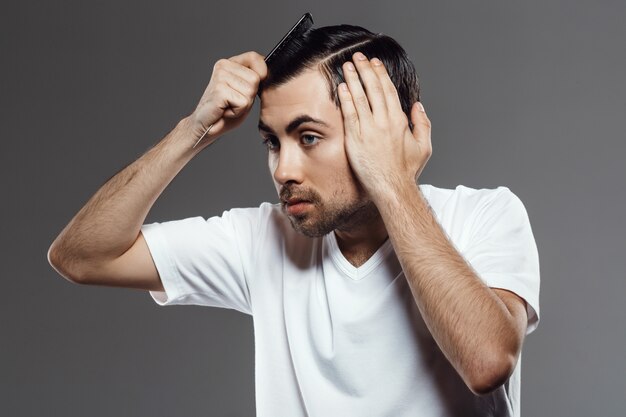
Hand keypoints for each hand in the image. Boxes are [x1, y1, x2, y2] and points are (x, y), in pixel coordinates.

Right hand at [189, 51, 266, 146]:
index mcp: (229, 63)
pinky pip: (243, 103)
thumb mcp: (245, 92)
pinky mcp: (219, 90)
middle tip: (234, 102)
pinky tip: (225, 111)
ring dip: (243, 105)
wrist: (206, 127)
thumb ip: (255, 79)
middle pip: (256, 78)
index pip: (254, 57)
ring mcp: (220, 77)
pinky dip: (237, 112)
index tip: (252, 88)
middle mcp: (223, 66)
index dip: (261, 73)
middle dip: (250, 96)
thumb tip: (268, 72)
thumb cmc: (226, 111)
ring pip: (250, 91)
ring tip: (229, 106)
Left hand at [337, 52, 431, 199]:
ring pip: (360, 98)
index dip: (380, 75)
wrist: (393, 188)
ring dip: (353, 79)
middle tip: (359, 57)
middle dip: (366, 70)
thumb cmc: (407, 171)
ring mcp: (369, 130)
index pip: (388, 91)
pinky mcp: (356, 139)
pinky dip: (346, 99)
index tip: (375, 64)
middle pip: (374, 88)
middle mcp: (384, 122)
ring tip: (347, 66)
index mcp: (400, 121)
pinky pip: (350, 114)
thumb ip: (422, 124)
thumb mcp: (424, 146)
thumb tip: (418, 106)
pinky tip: (342, 88)